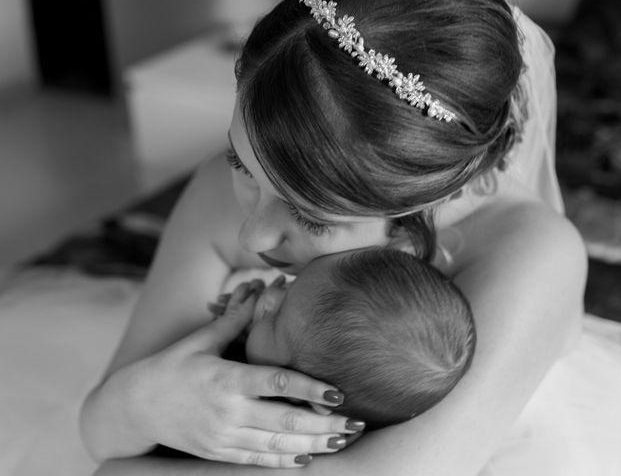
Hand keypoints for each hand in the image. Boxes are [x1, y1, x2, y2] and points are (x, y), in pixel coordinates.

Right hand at [123, 281, 362, 467]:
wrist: (135, 408)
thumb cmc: (170, 367)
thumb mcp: (200, 341)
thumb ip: (234, 321)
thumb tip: (260, 291)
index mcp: (225, 380)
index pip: (275, 384)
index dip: (310, 388)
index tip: (339, 392)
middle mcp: (227, 412)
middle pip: (285, 422)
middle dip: (324, 424)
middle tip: (356, 423)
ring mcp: (223, 437)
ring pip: (277, 447)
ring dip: (314, 445)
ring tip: (343, 440)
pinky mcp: (219, 452)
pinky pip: (258, 460)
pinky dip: (286, 461)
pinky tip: (309, 457)